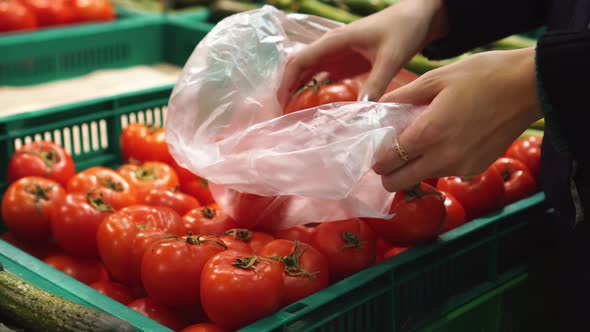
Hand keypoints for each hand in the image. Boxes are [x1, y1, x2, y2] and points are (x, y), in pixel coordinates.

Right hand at [278, 0, 447, 104]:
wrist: (419, 18)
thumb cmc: (404, 30)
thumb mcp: (391, 58)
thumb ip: (376, 84)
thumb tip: (361, 112)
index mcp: (335, 40)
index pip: (300, 60)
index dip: (286, 82)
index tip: (280, 105)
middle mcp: (331, 47)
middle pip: (298, 68)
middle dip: (287, 90)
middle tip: (282, 118)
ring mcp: (336, 55)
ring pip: (308, 74)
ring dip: (298, 93)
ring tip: (293, 118)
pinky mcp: (345, 63)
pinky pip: (322, 78)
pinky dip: (314, 92)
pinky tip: (314, 110)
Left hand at [373, 48, 542, 191]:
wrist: (530, 85)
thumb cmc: (482, 75)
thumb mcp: (435, 78)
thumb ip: (402, 97)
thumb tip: (378, 108)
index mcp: (429, 133)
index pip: (387, 161)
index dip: (376, 157)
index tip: (375, 148)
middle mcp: (443, 157)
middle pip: (398, 182)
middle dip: (388, 171)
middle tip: (390, 152)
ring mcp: (461, 167)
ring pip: (421, 178)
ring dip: (412, 166)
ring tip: (420, 140)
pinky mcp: (476, 169)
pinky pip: (444, 172)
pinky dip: (436, 162)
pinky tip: (444, 139)